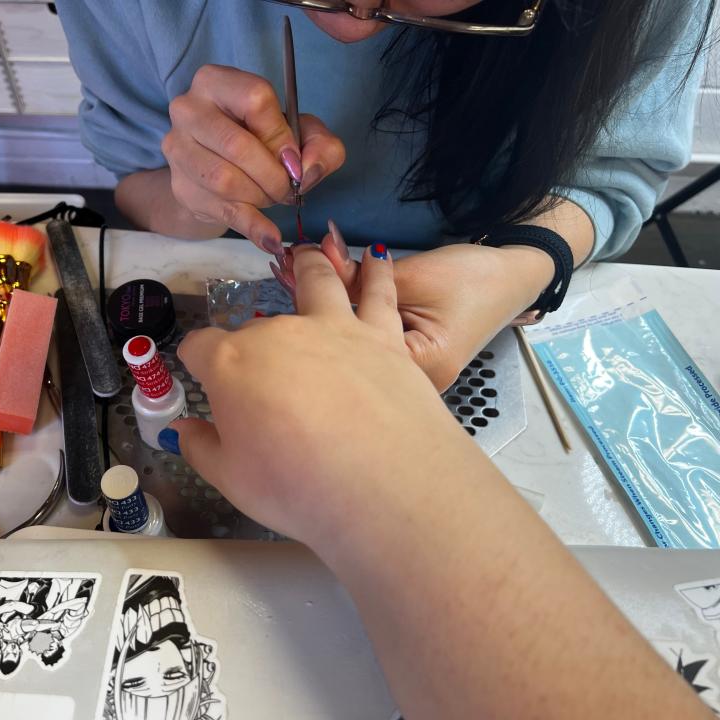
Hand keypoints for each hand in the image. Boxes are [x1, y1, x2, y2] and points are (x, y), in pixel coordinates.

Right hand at [162, 64, 345, 252]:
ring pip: (225, 180)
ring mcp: (178, 149)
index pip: (254, 100)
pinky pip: (220, 210)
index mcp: (216, 81)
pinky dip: (252, 227)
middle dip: (273, 175)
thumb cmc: (262, 141)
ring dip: (260, 197)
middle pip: (236, 145)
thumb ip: (321, 145)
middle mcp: (188, 109)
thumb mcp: (300, 133)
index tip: (294, 160)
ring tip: (272, 198)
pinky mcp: (181, 187)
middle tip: (288, 189)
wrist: (220, 169)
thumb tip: (309, 170)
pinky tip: (270, 238)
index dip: (281, 135)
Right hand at [171, 245, 462, 545]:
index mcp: (232, 364)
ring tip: (307, 256)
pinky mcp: (383, 335)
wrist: (387, 486)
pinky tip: (377, 257)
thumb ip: (201, 448)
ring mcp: (334, 327)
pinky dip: (377, 272)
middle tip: (261, 370)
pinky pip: (379, 292)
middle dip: (250, 340)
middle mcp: (279, 333)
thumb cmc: (299, 489)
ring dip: (308, 266)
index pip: (200, 347)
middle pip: (255, 325)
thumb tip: (179, 431)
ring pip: (317, 282)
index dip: (195, 359)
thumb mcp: (232, 479)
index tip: (199, 373)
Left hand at [312, 223, 553, 389]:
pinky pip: (364, 346)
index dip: (315, 306)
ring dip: (324, 313)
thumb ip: (357, 277)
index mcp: (418, 371)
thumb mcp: (412, 275)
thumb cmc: (473, 280)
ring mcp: (406, 382)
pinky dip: (345, 319)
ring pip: (351, 350)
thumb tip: (312, 264)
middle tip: (286, 268)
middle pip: (345, 353)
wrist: (512, 279)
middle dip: (312, 310)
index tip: (288, 268)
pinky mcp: (401, 367)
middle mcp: (410, 388)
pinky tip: (321, 295)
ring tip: (296, 274)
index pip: (350, 345)